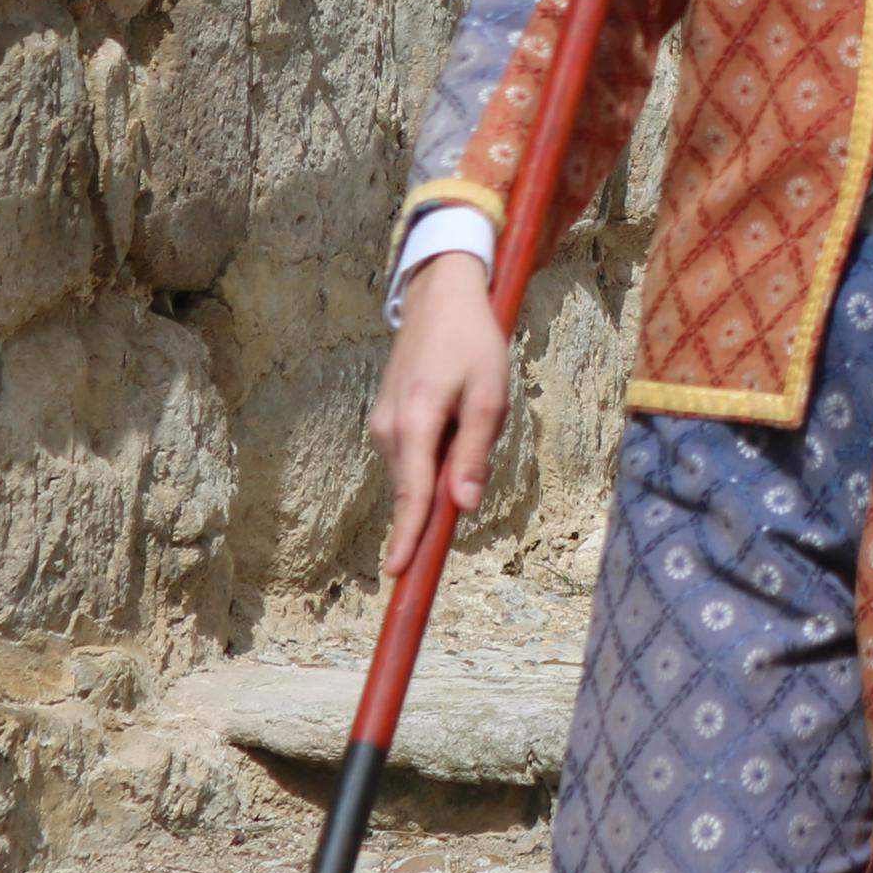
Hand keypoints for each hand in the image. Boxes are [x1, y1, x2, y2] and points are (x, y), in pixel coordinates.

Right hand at [368, 252, 510, 578]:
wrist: (439, 299)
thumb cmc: (473, 343)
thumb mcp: (489, 396)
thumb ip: (474, 452)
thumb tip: (464, 505)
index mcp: (414, 423)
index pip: (413, 495)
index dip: (408, 536)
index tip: (400, 574)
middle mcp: (388, 430)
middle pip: (415, 489)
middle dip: (441, 500)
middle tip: (472, 468)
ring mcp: (383, 426)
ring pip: (417, 472)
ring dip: (446, 466)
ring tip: (473, 413)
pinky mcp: (387, 422)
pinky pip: (414, 456)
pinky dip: (436, 454)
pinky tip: (458, 415)